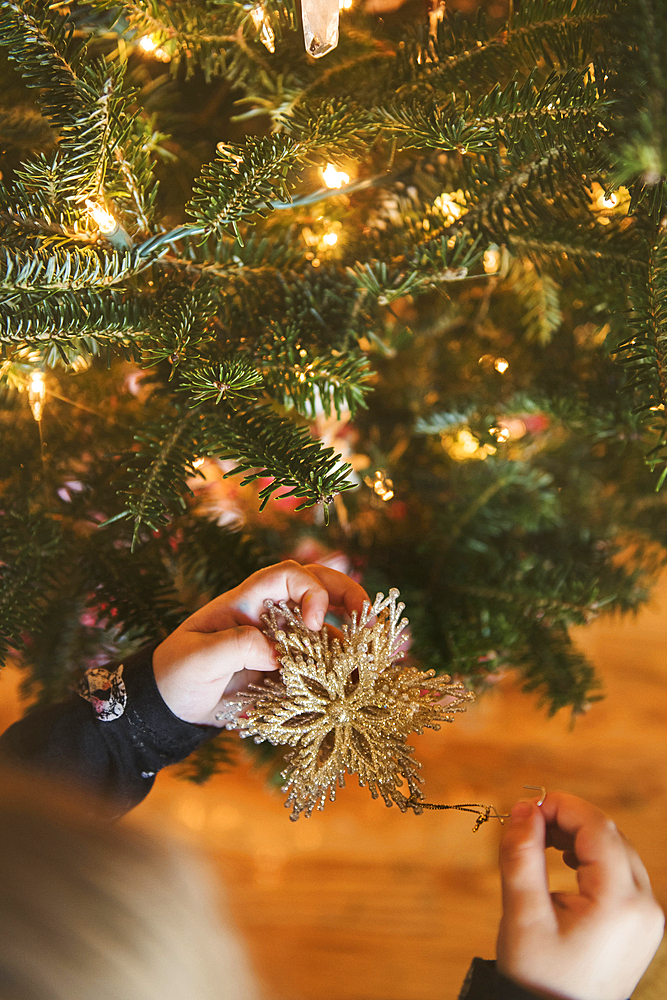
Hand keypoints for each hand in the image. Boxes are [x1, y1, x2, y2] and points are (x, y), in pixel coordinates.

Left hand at [152, 560, 368, 726]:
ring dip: (356, 634)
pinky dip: (347, 667)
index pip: (288, 575)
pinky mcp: (291, 669)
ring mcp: (285, 640)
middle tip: (371, 619)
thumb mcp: (197, 657)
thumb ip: (234, 648)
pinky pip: (325, 662)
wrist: (173, 704)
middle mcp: (272, 614)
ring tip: (377, 654)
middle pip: (321, 586)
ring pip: (331, 624)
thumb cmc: (178, 671)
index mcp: (249, 601)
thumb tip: (277, 653)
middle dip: (351, 596)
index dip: (310, 591)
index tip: (315, 624)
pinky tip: (363, 678)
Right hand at [496, 792, 663, 999]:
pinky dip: (592, 858)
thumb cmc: (540, 977)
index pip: (597, 827)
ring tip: (541, 842)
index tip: (524, 808)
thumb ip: (521, 855)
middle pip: (609, 835)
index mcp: (620, 902)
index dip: (560, 806)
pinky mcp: (641, 924)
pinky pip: (621, 872)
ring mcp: (648, 917)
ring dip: (579, 837)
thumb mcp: (522, 914)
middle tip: (528, 825)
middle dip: (567, 820)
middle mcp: (645, 906)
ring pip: (617, 850)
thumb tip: (523, 807)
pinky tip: (565, 863)